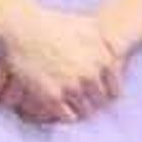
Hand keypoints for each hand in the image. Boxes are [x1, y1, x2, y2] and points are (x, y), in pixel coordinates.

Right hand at [0, 6, 123, 124]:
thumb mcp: (88, 26)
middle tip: (83, 100)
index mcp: (103, 60)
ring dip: (79, 109)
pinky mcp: (53, 96)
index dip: (106, 93)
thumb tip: (117, 53)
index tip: (96, 92)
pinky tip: (61, 108)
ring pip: (85, 111)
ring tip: (72, 105)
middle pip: (99, 102)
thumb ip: (106, 42)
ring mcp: (72, 87)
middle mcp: (90, 75)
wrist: (25, 28)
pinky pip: (68, 116)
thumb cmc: (56, 24)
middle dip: (92, 101)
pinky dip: (66, 115)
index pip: (114, 91)